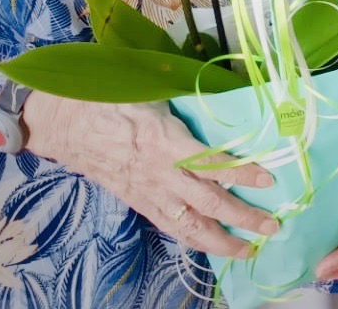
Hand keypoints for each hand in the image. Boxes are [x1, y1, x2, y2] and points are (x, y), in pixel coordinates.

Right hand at [24, 93, 279, 258]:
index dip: (241, 173)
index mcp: (166, 143)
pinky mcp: (138, 201)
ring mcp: (149, 192)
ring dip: (221, 240)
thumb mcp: (149, 88)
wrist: (65, 122)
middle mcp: (161, 174)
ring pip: (189, 224)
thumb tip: (216, 86)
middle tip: (272, 227)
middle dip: (242, 217)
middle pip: (208, 203)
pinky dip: (192, 238)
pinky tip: (209, 245)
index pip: (212, 163)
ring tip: (248, 250)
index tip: (268, 179)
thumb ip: (182, 93)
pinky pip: (169, 225)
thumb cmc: (110, 98)